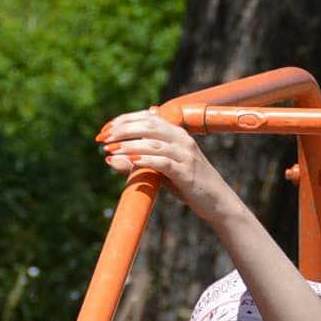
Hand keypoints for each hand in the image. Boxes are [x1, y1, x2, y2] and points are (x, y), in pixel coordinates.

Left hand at [97, 110, 235, 222]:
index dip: (123, 120)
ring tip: (110, 150)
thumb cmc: (188, 185)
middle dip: (122, 129)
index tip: (104, 130)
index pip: (146, 117)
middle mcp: (182, 139)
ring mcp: (185, 155)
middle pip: (147, 125)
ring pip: (152, 142)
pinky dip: (144, 159)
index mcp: (177, 133)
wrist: (218, 203)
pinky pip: (161, 162)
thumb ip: (139, 162)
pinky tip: (130, 161)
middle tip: (103, 138)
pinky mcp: (185, 172)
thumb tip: (109, 159)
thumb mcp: (161, 171)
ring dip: (128, 145)